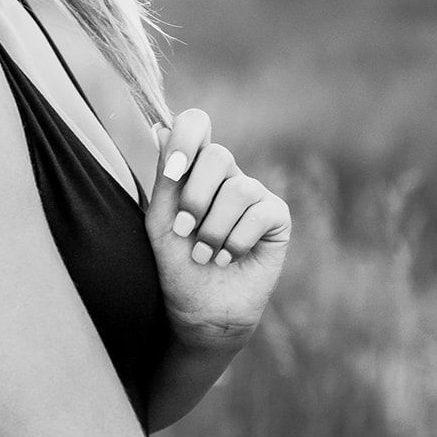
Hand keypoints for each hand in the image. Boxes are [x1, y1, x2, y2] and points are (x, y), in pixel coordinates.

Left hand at [145, 110, 290, 350]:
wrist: (199, 311)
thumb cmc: (175, 265)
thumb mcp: (161, 221)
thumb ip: (166, 178)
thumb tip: (161, 127)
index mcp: (194, 169)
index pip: (197, 125)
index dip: (187, 137)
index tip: (174, 169)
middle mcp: (227, 176)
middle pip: (217, 156)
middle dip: (195, 198)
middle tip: (184, 230)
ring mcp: (254, 195)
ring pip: (239, 189)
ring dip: (214, 229)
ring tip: (204, 255)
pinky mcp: (276, 218)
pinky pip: (260, 213)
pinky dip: (237, 240)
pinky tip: (228, 258)